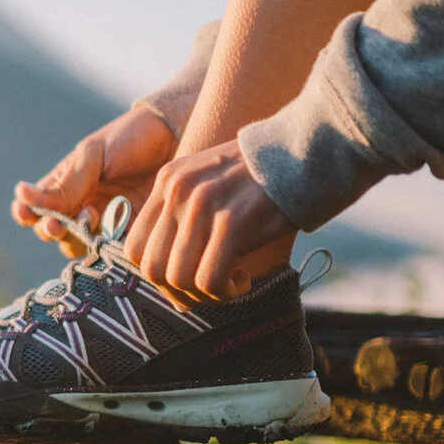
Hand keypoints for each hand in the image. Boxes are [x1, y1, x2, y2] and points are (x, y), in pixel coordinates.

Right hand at [13, 105, 177, 256]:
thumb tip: (21, 195)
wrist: (177, 139)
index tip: (28, 215)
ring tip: (92, 218)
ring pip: (78, 246)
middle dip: (52, 230)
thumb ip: (65, 183)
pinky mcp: (129, 234)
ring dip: (78, 238)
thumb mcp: (93, 155)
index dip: (26, 214)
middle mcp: (79, 206)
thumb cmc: (130, 139)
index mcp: (64, 185)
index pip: (33, 208)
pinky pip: (111, 252)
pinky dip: (107, 248)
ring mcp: (104, 222)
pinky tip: (112, 232)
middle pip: (53, 233)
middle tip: (60, 225)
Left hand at [124, 138, 298, 299]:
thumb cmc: (264, 176)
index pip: (135, 247)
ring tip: (230, 284)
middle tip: (208, 289)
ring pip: (178, 278)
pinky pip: (209, 279)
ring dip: (204, 294)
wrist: (308, 150)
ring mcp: (201, 206)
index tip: (187, 278)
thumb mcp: (211, 183)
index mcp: (167, 181)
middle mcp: (177, 191)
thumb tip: (174, 290)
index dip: (158, 275)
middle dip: (178, 291)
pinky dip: (224, 292)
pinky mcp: (231, 223)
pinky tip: (243, 280)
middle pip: (152, 268)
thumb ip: (185, 220)